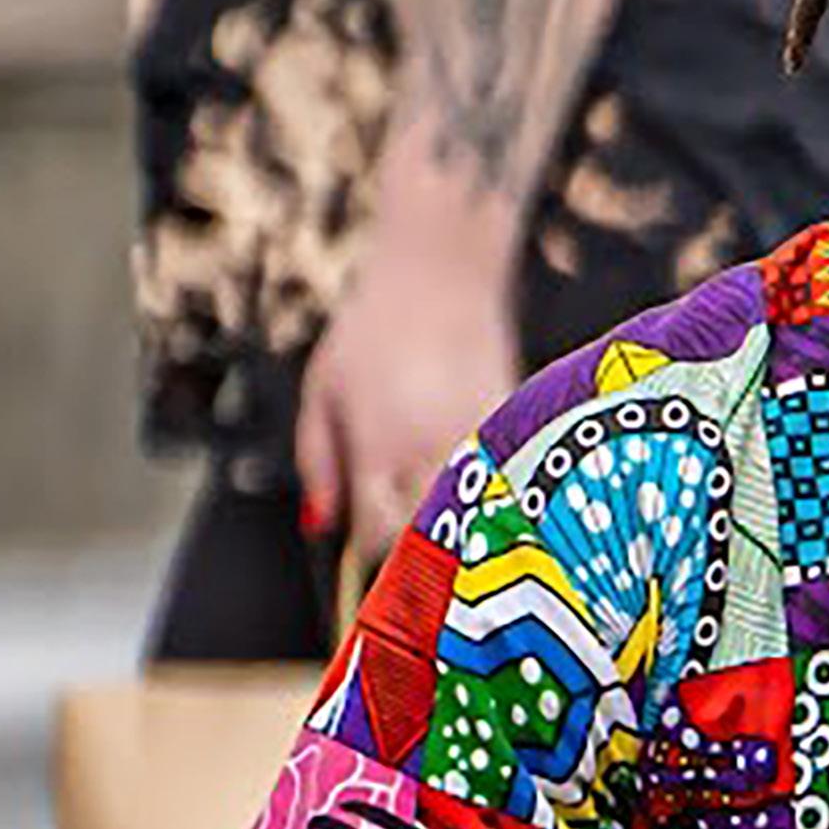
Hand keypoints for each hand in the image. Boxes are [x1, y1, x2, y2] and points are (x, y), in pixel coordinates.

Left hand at [294, 238, 520, 570]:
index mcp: (376, 446)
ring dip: (458, 526)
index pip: (378, 536)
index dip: (374, 556)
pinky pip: (502, 479)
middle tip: (412, 555)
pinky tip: (481, 486)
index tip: (374, 558)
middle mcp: (428, 449)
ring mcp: (476, 438)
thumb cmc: (373, 326)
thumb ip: (317, 460)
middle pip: (429, 537)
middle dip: (418, 550)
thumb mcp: (323, 389)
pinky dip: (491, 492)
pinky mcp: (511, 423)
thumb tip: (321, 524)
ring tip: (448, 525)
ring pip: (473, 515)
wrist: (441, 270)